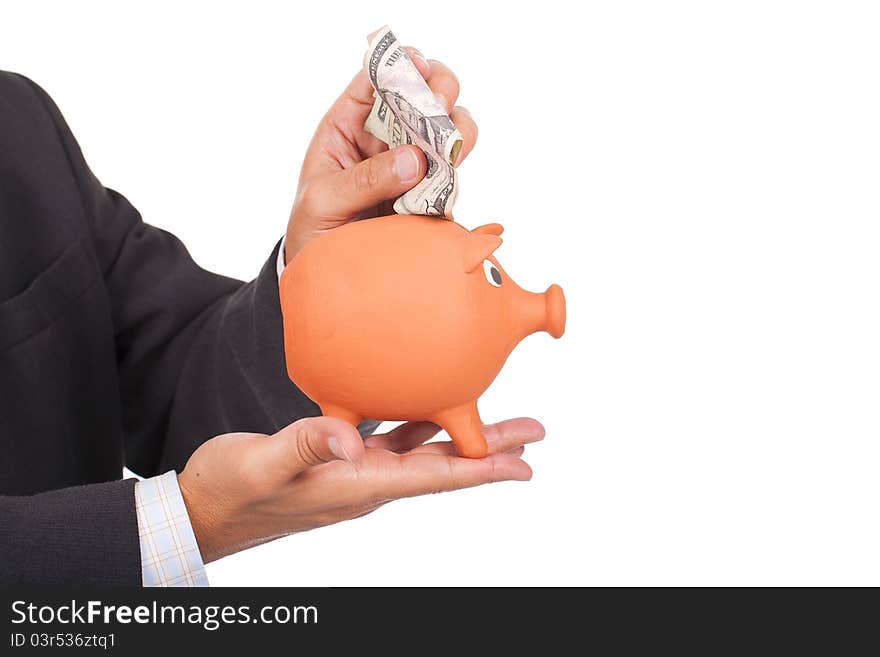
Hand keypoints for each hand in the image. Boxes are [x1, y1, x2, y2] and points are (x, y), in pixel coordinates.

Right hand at [177, 416, 541, 562]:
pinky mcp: (339, 464)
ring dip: (461, 439)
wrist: (203, 510)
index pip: (433, 477)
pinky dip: (418, 427)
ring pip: (422, 453)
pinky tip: (427, 411)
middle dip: (489, 451)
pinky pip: (392, 443)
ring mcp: (354, 475)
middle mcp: (365, 484)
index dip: (482, 469)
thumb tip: (350, 441)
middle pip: (442, 466)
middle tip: (532, 434)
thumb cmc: (229, 491)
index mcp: (356, 486)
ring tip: (497, 426)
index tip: (524, 464)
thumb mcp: (263, 466)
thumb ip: (305, 446)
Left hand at [284, 47, 478, 260]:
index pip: (376, 80)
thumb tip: (415, 160)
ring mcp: (411, 164)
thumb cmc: (313, 228)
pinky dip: (458, 168)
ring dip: (457, 129)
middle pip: (423, 93)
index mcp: (349, 125)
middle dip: (439, 90)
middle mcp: (385, 138)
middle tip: (440, 108)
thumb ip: (364, 180)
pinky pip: (452, 173)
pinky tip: (452, 175)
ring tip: (453, 148)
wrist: (330, 277)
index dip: (399, 64)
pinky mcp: (430, 194)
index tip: (419, 66)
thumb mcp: (324, 201)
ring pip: (447, 129)